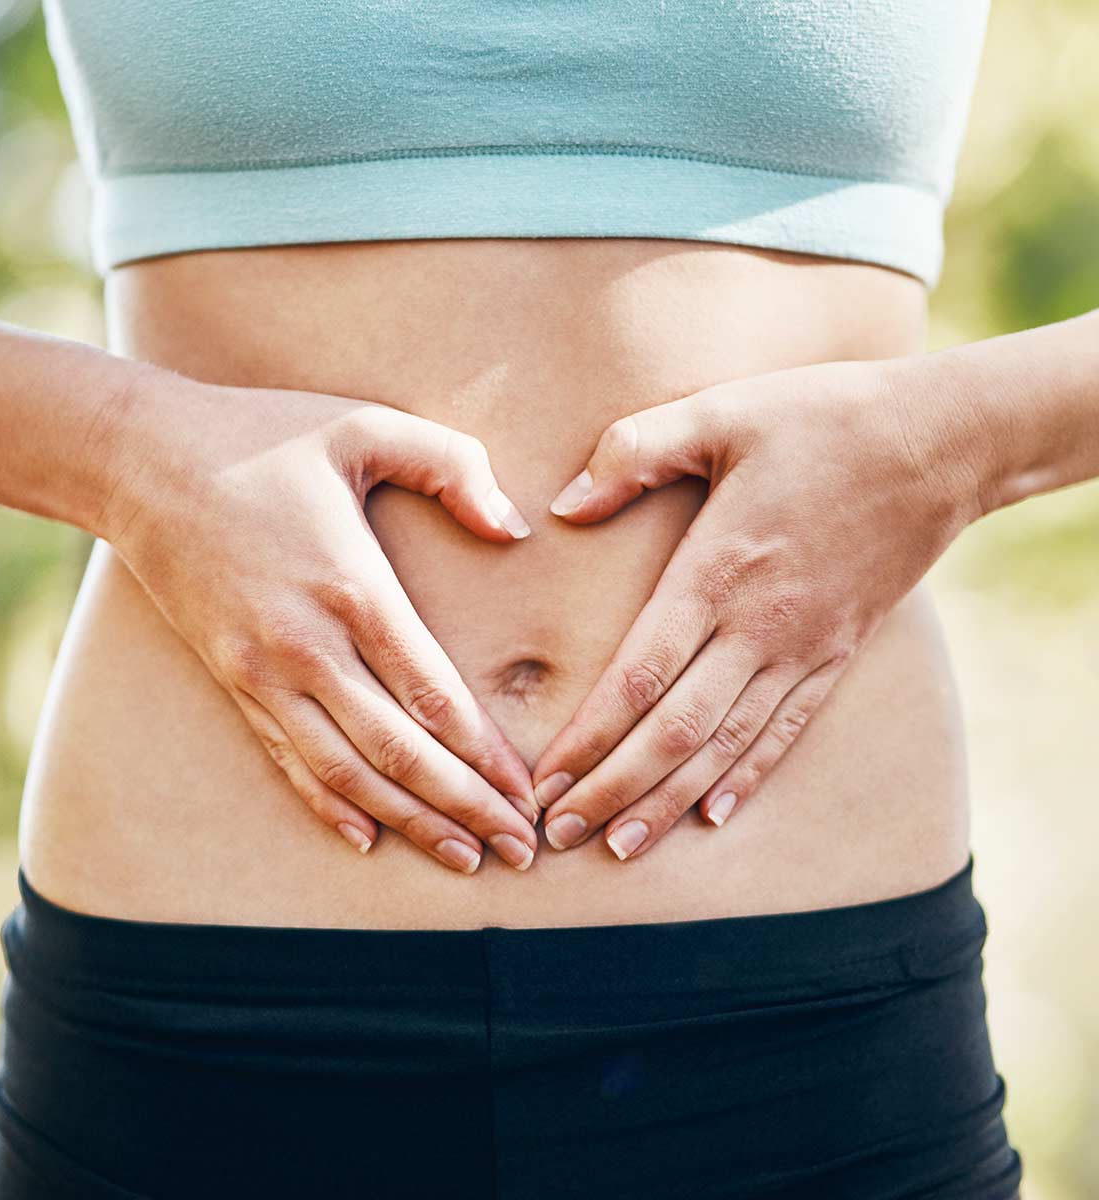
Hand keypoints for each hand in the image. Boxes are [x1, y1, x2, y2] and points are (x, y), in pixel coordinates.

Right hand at [97, 369, 539, 873]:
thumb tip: (514, 529)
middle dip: (466, 808)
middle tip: (520, 852)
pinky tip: (366, 840)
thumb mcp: (364, 425)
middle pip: (400, 753)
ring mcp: (263, 673)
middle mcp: (308, 647)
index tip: (528, 797)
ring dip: (409, 822)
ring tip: (462, 860)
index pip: (435, 698)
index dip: (488, 758)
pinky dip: (329, 806)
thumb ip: (452, 466)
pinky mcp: (232, 682)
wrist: (140, 462)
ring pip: (347, 773)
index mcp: (354, 589)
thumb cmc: (261, 437)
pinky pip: (288, 760)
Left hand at [530, 356, 988, 859]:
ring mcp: (804, 648)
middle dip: (611, 789)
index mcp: (718, 571)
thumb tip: (564, 505)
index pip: (639, 677)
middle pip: (674, 731)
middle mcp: (759, 627)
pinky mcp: (839, 653)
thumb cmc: (823, 418)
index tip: (544, 780)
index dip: (588, 738)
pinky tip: (713, 817)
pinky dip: (747, 778)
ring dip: (668, 802)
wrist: (943, 442)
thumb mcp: (720, 412)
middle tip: (558, 834)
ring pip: (726, 747)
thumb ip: (634, 452)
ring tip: (620, 847)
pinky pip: (787, 732)